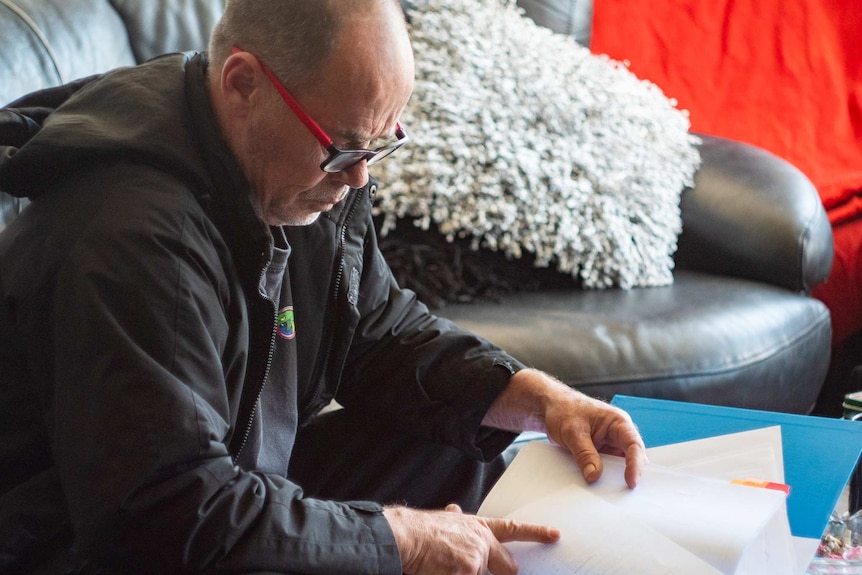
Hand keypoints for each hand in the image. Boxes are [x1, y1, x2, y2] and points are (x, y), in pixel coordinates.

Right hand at [383, 503, 559, 574]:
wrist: (404, 537)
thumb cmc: (419, 532)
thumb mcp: (443, 521)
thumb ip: (457, 523)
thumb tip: (454, 511)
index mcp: (478, 528)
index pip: (514, 529)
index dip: (536, 532)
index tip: (555, 534)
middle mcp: (482, 542)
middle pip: (508, 566)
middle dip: (502, 572)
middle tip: (473, 567)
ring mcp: (477, 559)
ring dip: (463, 573)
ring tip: (445, 565)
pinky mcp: (469, 571)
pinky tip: (442, 570)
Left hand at [483, 368, 646, 487]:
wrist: (550, 407)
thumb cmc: (563, 410)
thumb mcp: (572, 432)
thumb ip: (584, 454)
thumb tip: (594, 477)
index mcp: (617, 422)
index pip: (633, 445)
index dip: (635, 464)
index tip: (631, 482)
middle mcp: (618, 433)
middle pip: (631, 457)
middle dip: (631, 474)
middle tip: (626, 494)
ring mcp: (609, 443)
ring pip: (619, 464)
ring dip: (616, 477)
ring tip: (613, 495)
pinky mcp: (601, 452)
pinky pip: (607, 467)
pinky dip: (604, 477)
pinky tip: (599, 488)